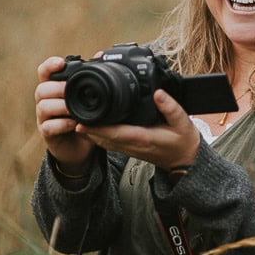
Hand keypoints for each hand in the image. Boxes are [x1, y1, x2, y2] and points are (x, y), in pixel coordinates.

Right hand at [35, 56, 95, 172]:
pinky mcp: (47, 133)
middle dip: (57, 88)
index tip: (60, 63)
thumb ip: (91, 77)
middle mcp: (45, 100)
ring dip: (60, 106)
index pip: (44, 72)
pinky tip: (73, 124)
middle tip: (70, 90)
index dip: (49, 66)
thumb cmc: (83, 116)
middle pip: (41, 89)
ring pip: (43, 106)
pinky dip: (61, 124)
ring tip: (73, 109)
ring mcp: (44, 118)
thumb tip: (100, 55)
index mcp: (53, 87)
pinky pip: (48, 127)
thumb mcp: (87, 96)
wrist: (81, 145)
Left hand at [76, 90, 200, 171]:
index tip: (81, 120)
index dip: (96, 128)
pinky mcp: (127, 146)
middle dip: (85, 126)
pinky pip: (107, 140)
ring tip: (74, 114)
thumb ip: (170, 107)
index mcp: (142, 138)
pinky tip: (89, 122)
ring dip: (88, 129)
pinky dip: (96, 132)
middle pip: (101, 137)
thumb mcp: (183, 122)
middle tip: (70, 111)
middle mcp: (131, 144)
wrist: (185, 162)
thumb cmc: (183, 142)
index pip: (114, 133)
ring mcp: (128, 147)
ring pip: (102, 140)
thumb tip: (158, 93)